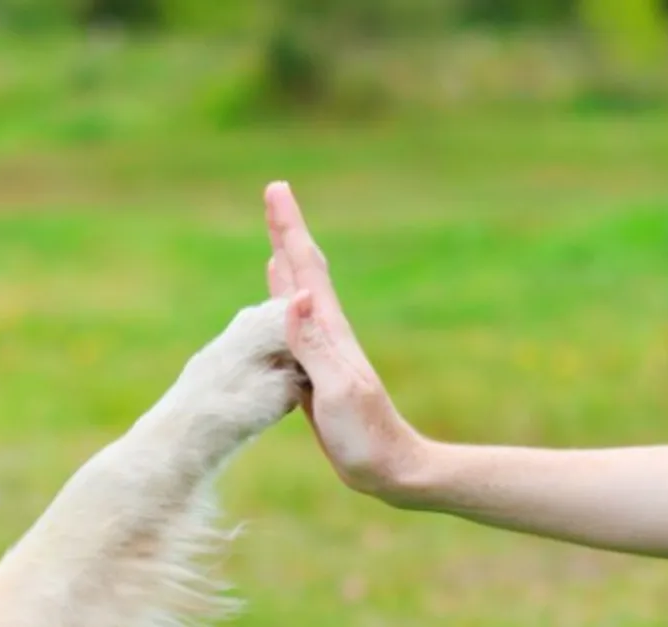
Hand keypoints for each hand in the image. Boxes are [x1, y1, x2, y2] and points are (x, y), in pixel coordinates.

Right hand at [262, 181, 428, 500]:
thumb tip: (294, 295)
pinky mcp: (316, 371)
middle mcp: (327, 333)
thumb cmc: (367, 436)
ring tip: (277, 238)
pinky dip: (283, 303)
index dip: (289, 229)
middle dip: (288, 232)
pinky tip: (280, 300)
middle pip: (303, 271)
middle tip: (275, 195)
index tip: (276, 190)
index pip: (305, 269)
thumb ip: (314, 345)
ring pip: (298, 294)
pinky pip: (294, 326)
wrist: (392, 469)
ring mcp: (323, 351)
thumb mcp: (337, 390)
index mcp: (331, 332)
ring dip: (286, 263)